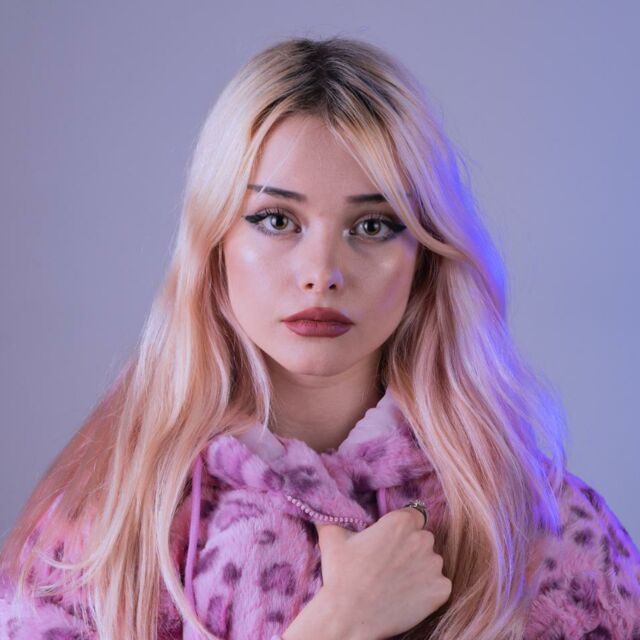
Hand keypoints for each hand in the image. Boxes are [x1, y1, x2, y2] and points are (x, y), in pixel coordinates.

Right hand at [313, 506, 451, 639]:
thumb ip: (334, 516)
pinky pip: (440, 585)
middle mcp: (422, 539)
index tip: (391, 541)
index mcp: (401, 522)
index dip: (402, 528)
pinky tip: (408, 597)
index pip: (414, 516)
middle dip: (411, 548)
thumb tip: (324, 508)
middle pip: (423, 538)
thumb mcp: (332, 537)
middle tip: (390, 565)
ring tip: (396, 583)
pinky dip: (428, 591)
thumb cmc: (342, 575)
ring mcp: (434, 565)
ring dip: (420, 569)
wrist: (350, 616)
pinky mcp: (441, 590)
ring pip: (432, 562)